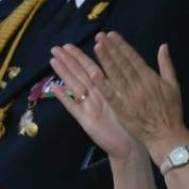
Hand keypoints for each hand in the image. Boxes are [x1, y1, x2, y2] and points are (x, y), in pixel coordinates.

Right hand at [50, 44, 136, 160]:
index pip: (92, 67)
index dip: (82, 56)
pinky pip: (73, 107)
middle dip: (68, 60)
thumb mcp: (130, 96)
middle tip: (56, 48)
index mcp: (107, 88)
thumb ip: (124, 80)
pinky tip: (54, 87)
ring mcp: (89, 107)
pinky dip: (64, 97)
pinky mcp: (86, 120)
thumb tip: (125, 61)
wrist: (131, 145)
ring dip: (63, 73)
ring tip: (53, 60)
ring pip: (74, 86)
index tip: (72, 44)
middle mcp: (96, 95)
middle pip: (79, 74)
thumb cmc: (135, 120)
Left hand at [89, 33, 188, 164]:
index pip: (133, 58)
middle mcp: (139, 85)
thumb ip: (166, 65)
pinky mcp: (122, 110)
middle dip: (111, 49)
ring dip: (105, 61)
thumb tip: (163, 46)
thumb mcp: (174, 85)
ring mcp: (130, 97)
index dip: (121, 46)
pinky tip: (93, 74)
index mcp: (151, 78)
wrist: (167, 135)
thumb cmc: (171, 111)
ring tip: (96, 48)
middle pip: (122, 64)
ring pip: (116, 75)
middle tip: (100, 36)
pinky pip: (111, 95)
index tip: (112, 35)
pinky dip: (102, 84)